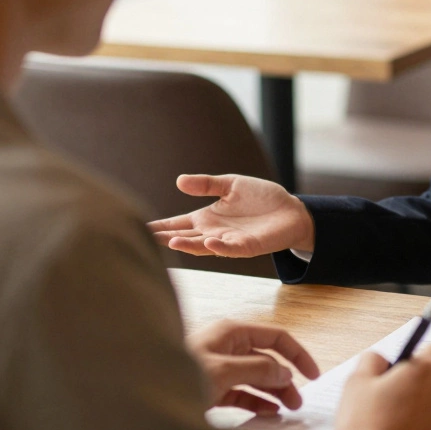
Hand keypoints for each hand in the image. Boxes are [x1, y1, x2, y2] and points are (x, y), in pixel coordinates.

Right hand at [148, 174, 314, 257]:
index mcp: (207, 217)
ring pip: (204, 246)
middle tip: (144, 239)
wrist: (291, 210)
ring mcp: (229, 241)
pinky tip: (209, 242)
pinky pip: (231, 248)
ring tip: (172, 242)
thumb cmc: (261, 198)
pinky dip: (220, 247)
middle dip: (166, 238)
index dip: (160, 225)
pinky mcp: (248, 246)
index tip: (139, 226)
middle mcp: (214, 232)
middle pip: (185, 237)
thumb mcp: (231, 184)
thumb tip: (179, 181)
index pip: (177, 223)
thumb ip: (206, 184)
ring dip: (189, 245)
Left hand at [189, 320, 321, 415]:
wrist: (142, 393)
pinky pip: (242, 392)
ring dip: (274, 392)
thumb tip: (285, 373)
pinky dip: (256, 401)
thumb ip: (258, 369)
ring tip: (286, 410)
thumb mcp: (223, 371)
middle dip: (286, 379)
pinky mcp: (213, 386)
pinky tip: (266, 413)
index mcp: (232, 332)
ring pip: (257, 377)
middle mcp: (228, 346)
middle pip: (268, 359)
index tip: (313, 376)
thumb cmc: (178, 373)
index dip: (298, 354)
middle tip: (297, 402)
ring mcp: (221, 366)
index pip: (276, 337)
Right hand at [335, 346, 430, 429]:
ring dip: (424, 413)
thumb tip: (382, 359)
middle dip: (418, 388)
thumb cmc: (367, 425)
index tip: (403, 370)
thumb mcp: (357, 382)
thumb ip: (372, 360)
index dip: (417, 359)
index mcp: (425, 372)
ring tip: (397, 429)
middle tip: (392, 403)